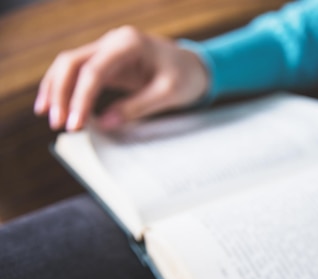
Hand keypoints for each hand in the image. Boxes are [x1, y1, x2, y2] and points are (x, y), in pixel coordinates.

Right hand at [34, 26, 209, 130]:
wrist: (193, 66)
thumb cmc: (185, 77)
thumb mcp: (168, 94)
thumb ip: (138, 106)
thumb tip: (106, 123)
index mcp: (129, 43)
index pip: (95, 70)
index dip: (81, 98)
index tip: (75, 124)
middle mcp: (113, 41)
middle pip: (72, 62)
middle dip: (60, 93)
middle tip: (57, 124)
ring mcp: (106, 49)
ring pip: (68, 65)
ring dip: (55, 90)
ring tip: (50, 118)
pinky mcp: (105, 62)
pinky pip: (77, 72)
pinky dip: (64, 88)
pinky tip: (55, 106)